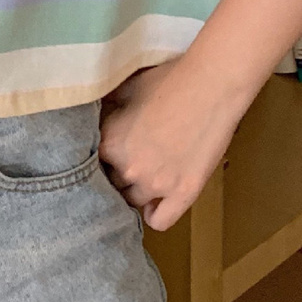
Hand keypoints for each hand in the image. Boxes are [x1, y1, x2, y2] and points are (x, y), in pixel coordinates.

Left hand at [97, 58, 249, 230]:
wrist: (210, 86)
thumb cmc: (168, 81)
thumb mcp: (127, 88)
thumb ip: (107, 108)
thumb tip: (94, 114)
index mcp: (110, 142)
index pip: (90, 161)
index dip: (103, 153)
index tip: (112, 147)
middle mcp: (128, 169)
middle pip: (111, 183)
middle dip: (118, 172)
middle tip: (132, 157)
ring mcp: (156, 185)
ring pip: (133, 202)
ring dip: (136, 191)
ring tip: (146, 175)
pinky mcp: (183, 194)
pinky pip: (159, 221)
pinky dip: (155, 214)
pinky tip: (157, 201)